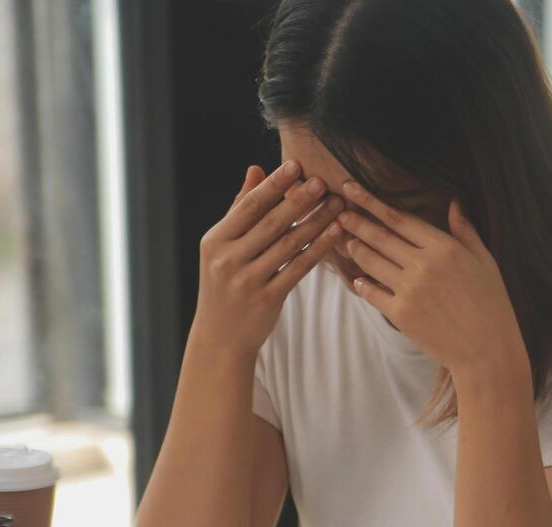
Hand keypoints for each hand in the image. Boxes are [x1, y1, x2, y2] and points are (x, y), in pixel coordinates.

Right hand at [191, 160, 345, 355]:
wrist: (220, 336)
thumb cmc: (224, 284)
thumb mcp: (222, 247)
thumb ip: (240, 208)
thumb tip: (255, 169)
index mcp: (215, 240)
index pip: (248, 207)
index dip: (273, 185)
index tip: (295, 166)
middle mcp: (228, 259)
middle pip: (271, 223)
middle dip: (298, 200)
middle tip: (322, 181)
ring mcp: (248, 281)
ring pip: (289, 245)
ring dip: (316, 222)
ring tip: (336, 204)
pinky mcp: (268, 299)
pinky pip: (299, 268)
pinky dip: (318, 249)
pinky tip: (335, 233)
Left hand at [336, 182, 528, 383]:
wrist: (488, 351)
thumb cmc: (491, 304)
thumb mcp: (485, 261)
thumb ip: (465, 230)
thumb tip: (454, 202)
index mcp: (445, 248)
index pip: (399, 218)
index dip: (371, 201)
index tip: (351, 188)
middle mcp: (424, 265)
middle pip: (379, 236)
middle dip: (355, 222)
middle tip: (339, 213)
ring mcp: (410, 290)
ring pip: (371, 262)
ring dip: (355, 249)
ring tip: (346, 242)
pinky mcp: (401, 314)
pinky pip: (372, 293)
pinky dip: (362, 284)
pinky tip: (358, 279)